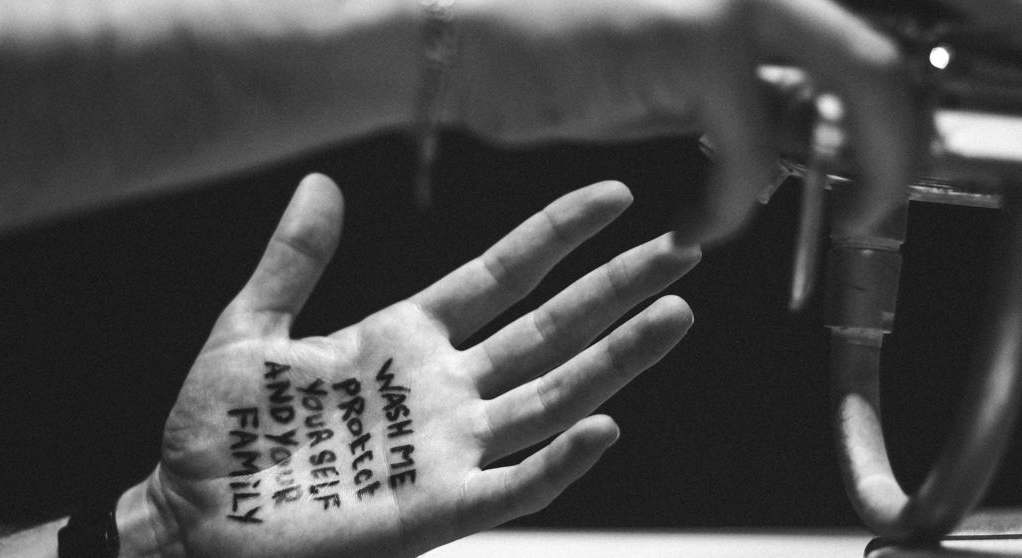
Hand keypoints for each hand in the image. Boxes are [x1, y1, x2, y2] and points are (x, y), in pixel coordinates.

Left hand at [136, 174, 698, 556]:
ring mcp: (448, 448)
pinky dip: (560, 461)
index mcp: (406, 337)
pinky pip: (513, 484)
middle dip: (615, 289)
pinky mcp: (437, 508)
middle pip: (549, 329)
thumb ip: (294, 260)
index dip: (557, 235)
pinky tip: (605, 426)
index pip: (502, 275)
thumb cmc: (222, 429)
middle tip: (682, 247)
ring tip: (673, 314)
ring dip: (615, 359)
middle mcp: (444, 388)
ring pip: (550, 396)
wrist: (193, 514)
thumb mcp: (252, 327)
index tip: (614, 196)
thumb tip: (322, 184)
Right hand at [452, 0, 920, 245]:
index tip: (873, 178)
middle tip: (872, 207)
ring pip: (852, 89)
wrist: (465, 43)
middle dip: (897, 149)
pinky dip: (733, 202)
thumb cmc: (554, 64)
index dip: (884, 125)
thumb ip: (743, 102)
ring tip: (803, 224)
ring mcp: (730, 1)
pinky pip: (750, 144)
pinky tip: (697, 225)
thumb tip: (799, 136)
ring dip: (844, 174)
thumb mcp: (671, 86)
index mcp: (749, 0)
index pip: (853, 57)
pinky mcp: (692, 37)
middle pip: (880, 63)